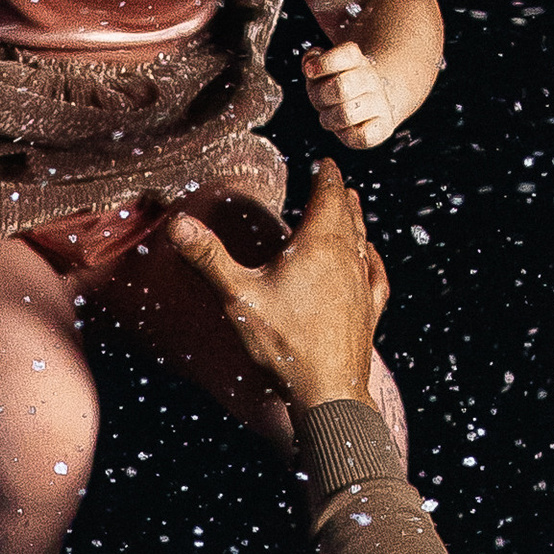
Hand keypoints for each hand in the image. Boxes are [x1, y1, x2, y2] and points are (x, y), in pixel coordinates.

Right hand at [166, 159, 387, 410]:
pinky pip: (376, 275)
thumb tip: (177, 223)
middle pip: (348, 215)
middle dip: (340, 195)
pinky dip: (372, 259)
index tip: (325, 161)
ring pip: (363, 241)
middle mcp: (347, 258)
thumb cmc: (284, 343)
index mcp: (319, 244)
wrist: (328, 392)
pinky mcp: (369, 311)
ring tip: (353, 209)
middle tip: (336, 180)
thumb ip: (208, 257)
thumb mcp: (238, 296)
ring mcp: (362, 285)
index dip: (326, 175)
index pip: (327, 195)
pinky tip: (370, 259)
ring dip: (357, 222)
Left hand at [302, 40, 399, 149]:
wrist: (372, 101)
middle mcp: (370, 78)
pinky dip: (347, 135)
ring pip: (347, 114)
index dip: (323, 63)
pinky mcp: (383, 127)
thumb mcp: (325, 68)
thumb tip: (310, 62)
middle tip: (320, 100)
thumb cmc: (342, 85)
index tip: (311, 70)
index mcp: (356, 59)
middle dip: (320, 97)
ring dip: (329, 118)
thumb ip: (313, 61)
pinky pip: (362, 136)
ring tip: (330, 115)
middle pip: (341, 87)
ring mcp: (379, 102)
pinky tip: (344, 128)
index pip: (345, 54)